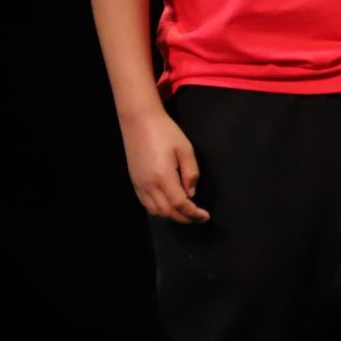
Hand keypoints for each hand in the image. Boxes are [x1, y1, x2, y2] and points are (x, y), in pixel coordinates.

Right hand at [122, 108, 209, 223]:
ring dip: (172, 216)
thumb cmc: (165, 132)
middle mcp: (148, 185)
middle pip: (167, 212)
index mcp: (162, 177)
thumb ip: (191, 173)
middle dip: (185, 218)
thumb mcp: (185, 149)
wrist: (139, 121)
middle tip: (199, 218)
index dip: (193, 213)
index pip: (180, 204)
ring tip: (187, 214)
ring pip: (155, 211)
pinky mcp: (135, 182)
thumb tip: (191, 193)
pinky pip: (147, 204)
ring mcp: (139, 185)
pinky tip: (170, 206)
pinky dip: (160, 210)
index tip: (205, 216)